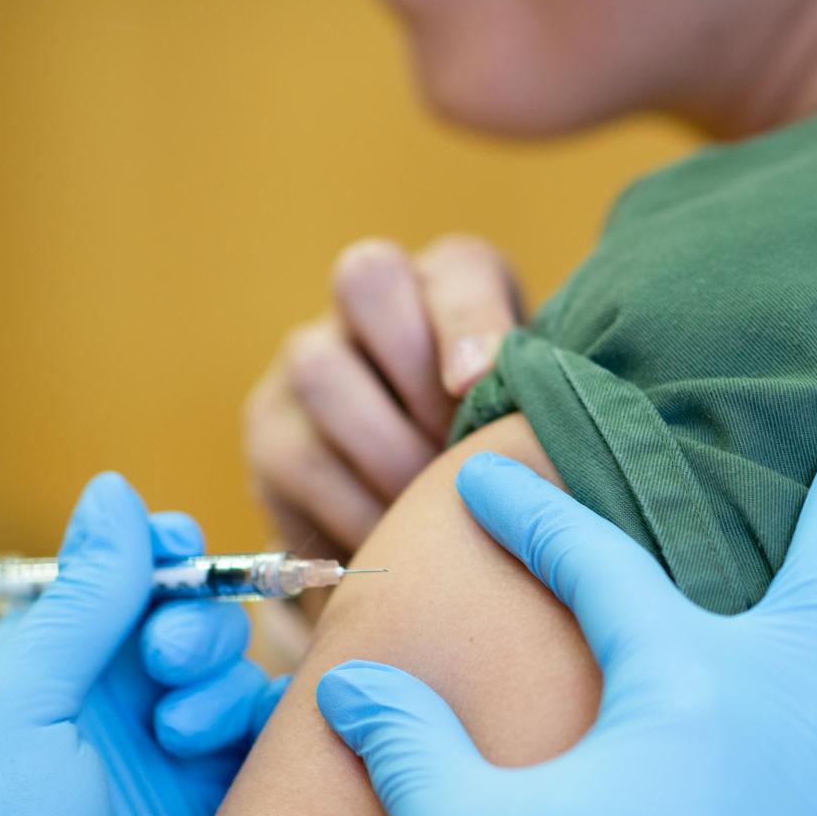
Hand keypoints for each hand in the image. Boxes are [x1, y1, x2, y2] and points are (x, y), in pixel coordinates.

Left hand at [0, 473, 284, 815]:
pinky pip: (273, 741)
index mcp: (52, 670)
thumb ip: (80, 598)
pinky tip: (217, 751)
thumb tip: (116, 492)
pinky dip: (262, 725)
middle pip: (195, 618)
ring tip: (177, 732)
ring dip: (218, 680)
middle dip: (192, 619)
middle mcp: (119, 708)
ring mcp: (178, 763)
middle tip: (163, 661)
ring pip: (242, 674)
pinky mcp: (227, 813)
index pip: (126, 581)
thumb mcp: (10, 703)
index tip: (174, 556)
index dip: (159, 556)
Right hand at [244, 236, 521, 561]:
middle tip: (457, 455)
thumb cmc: (497, 470)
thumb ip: (538, 408)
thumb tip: (545, 426)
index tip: (478, 386)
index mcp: (453, 288)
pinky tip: (395, 545)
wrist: (423, 536)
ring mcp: (308, 359)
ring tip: (434, 513)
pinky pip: (299, 459)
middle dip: (418, 376)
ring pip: (323, 372)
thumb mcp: (527, 430)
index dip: (469, 320)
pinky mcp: (271, 431)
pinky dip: (353, 509)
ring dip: (387, 454)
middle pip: (366, 280)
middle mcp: (369, 304)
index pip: (458, 270)